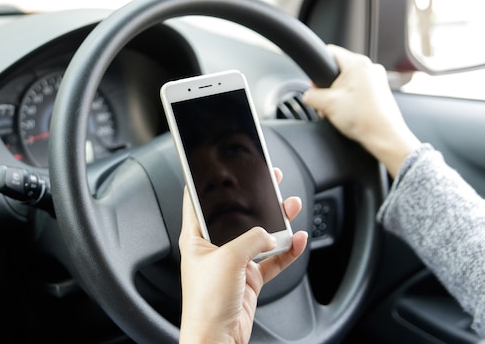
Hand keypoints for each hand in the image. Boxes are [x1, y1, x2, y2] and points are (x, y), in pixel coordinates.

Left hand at [178, 168, 307, 343]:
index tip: (220, 167)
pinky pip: (272, 259)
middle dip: (255, 199)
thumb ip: (252, 240)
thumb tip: (270, 234)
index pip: (198, 202)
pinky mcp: (249, 279)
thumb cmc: (206, 303)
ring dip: (276, 223)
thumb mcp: (229, 259)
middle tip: (270, 181)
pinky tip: (298, 240)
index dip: (209, 184)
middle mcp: (214, 248)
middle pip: (236, 216)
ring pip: (258, 235)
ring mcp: (233, 263)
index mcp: (196, 238)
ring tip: (291, 206)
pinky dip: (287, 250)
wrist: (217, 339)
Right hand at [303, 44, 419, 176]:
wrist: (384, 137)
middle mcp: (370, 68)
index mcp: (358, 64)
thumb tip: (308, 95)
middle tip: (324, 102)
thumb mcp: (326, 104)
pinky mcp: (379, 92)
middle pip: (338, 69)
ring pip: (348, 81)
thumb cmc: (364, 118)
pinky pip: (358, 90)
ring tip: (337, 111)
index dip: (318, 66)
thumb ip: (311, 96)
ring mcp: (377, 80)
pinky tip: (347, 113)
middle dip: (327, 87)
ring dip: (337, 95)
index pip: (330, 52)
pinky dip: (349, 99)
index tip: (314, 83)